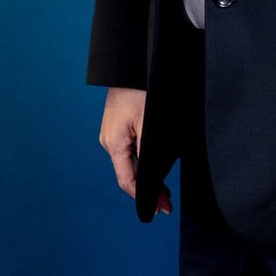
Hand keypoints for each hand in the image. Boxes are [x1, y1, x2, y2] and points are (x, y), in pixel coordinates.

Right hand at [99, 87, 171, 214]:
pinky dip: (140, 164)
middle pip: (127, 175)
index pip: (128, 181)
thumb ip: (148, 152)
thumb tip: (152, 178)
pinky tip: (152, 169)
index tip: (160, 209)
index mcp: (115, 144)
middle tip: (166, 204)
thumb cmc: (139, 90)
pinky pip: (128, 152)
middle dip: (147, 191)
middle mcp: (109, 142)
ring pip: (128, 164)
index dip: (145, 197)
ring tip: (163, 192)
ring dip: (144, 178)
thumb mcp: (149, 123)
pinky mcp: (116, 128)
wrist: (128, 66)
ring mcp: (111, 135)